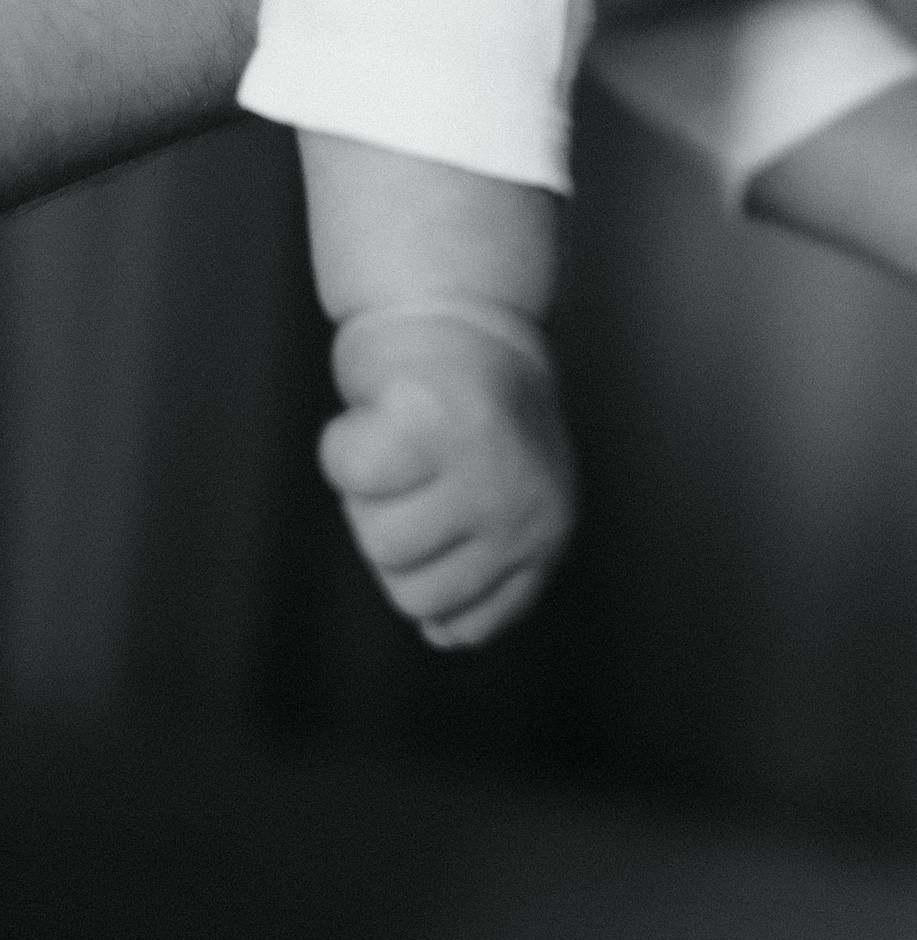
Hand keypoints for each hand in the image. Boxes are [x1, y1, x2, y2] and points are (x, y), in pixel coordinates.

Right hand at [318, 306, 575, 648]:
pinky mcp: (436, 419)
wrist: (459, 305)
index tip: (441, 510)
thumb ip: (480, 565)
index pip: (461, 623)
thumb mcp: (497, 498)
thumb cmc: (463, 410)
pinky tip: (383, 407)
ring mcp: (485, 465)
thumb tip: (447, 634)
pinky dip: (348, 438)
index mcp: (545, 536)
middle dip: (395, 527)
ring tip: (410, 435)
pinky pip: (352, 469)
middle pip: (410, 589)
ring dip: (373, 488)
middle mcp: (526, 508)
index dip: (428, 572)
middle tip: (426, 463)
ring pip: (378, 539)